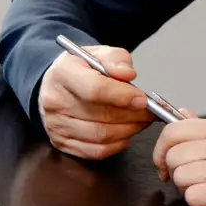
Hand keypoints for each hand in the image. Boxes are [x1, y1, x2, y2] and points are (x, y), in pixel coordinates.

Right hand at [38, 44, 153, 159]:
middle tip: (151, 111)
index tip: (143, 99)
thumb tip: (128, 74)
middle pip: (102, 115)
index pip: (95, 89)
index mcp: (63, 74)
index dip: (124, 97)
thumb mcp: (99, 54)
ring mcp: (56, 125)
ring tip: (141, 120)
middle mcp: (55, 101)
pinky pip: (97, 151)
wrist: (57, 84)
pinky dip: (118, 144)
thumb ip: (116, 59)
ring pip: (102, 135)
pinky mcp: (62, 142)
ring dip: (130, 130)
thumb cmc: (82, 69)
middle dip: (134, 115)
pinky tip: (126, 132)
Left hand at [153, 115, 205, 205]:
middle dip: (177, 171)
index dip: (160, 149)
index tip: (163, 161)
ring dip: (189, 187)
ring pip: (181, 177)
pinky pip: (194, 196)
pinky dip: (199, 201)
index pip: (173, 131)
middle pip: (174, 156)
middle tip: (193, 177)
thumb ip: (204, 128)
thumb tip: (180, 114)